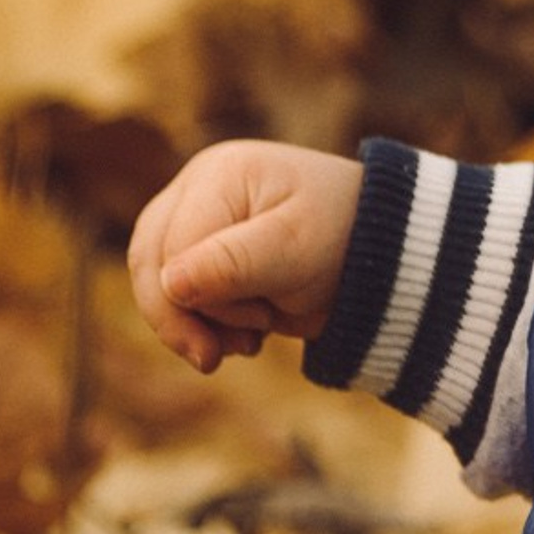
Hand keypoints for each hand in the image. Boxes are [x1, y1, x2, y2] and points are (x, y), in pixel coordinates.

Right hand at [126, 140, 363, 372]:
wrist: (381, 256)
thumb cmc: (344, 237)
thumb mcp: (294, 250)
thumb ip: (233, 265)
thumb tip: (171, 284)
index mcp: (219, 174)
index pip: (173, 248)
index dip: (200, 299)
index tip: (258, 324)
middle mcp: (198, 192)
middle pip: (151, 264)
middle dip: (184, 318)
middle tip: (217, 359)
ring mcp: (199, 224)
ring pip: (159, 285)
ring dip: (197, 325)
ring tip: (250, 340)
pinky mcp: (206, 258)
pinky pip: (178, 298)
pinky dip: (205, 325)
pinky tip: (245, 337)